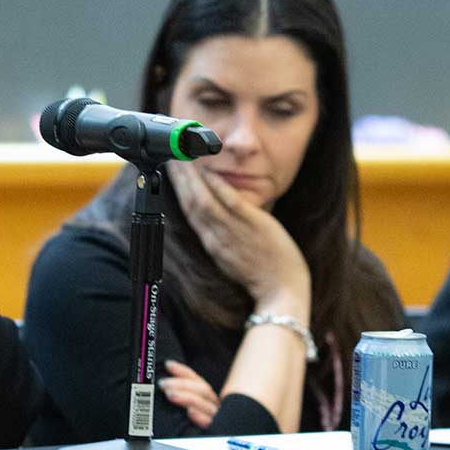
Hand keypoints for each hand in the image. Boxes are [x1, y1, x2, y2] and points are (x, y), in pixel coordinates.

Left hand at [159, 360, 219, 428]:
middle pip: (202, 391)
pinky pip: (210, 424)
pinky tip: (191, 412)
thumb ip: (183, 403)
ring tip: (171, 394)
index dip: (183, 372)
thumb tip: (163, 390)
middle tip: (163, 384)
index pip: (198, 382)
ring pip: (204, 404)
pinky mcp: (217, 435)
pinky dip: (200, 417)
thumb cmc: (198, 433)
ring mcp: (218, 421)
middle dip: (181, 385)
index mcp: (210, 401)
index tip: (168, 365)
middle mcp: (216, 408)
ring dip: (186, 397)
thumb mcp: (192, 414)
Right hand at [168, 162, 310, 310]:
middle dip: (178, 179)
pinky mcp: (250, 224)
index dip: (178, 192)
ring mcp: (231, 230)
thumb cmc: (262, 275)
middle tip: (169, 158)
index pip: (190, 213)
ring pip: (203, 200)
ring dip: (189, 177)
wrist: (280, 291)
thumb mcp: (233, 258)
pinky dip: (215, 185)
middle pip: (190, 203)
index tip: (172, 174)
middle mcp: (216, 236)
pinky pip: (228, 200)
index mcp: (212, 244)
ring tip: (180, 158)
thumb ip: (223, 238)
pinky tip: (207, 170)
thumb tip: (219, 219)